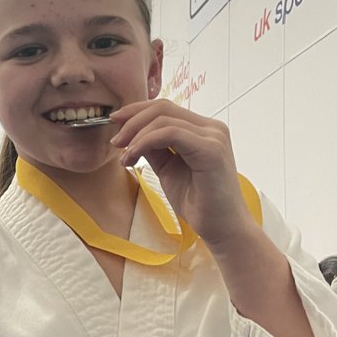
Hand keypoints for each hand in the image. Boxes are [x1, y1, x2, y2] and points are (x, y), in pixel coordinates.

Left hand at [109, 99, 254, 249]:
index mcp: (204, 130)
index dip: (136, 111)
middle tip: (115, 142)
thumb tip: (130, 133)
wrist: (221, 228)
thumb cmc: (197, 202)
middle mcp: (212, 128)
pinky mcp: (211, 149)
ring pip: (163, 119)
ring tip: (124, 158)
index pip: (166, 108)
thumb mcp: (167, 168)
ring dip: (135, 136)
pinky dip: (145, 142)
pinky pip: (170, 134)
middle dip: (132, 121)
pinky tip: (133, 158)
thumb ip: (153, 148)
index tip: (115, 122)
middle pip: (163, 107)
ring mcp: (214, 136)